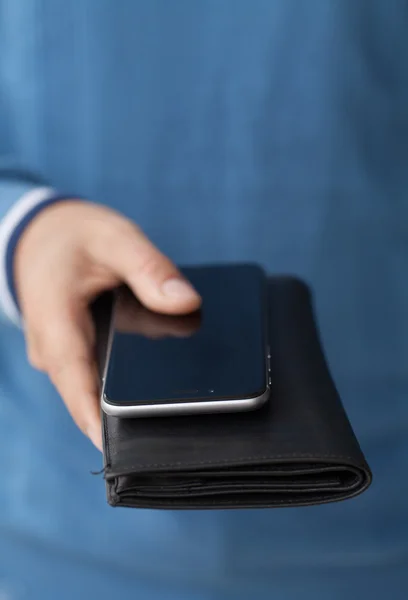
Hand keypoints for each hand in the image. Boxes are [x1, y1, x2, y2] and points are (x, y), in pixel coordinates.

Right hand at [15, 200, 200, 449]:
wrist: (40, 234)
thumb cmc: (73, 235)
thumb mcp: (114, 238)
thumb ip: (149, 268)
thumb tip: (187, 302)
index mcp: (56, 323)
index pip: (76, 384)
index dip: (99, 421)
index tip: (127, 452)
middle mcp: (52, 349)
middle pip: (86, 396)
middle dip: (121, 416)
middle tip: (172, 429)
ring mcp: (58, 355)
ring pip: (90, 389)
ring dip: (120, 400)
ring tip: (169, 408)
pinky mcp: (69, 353)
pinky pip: (92, 376)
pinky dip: (117, 381)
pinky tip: (150, 379)